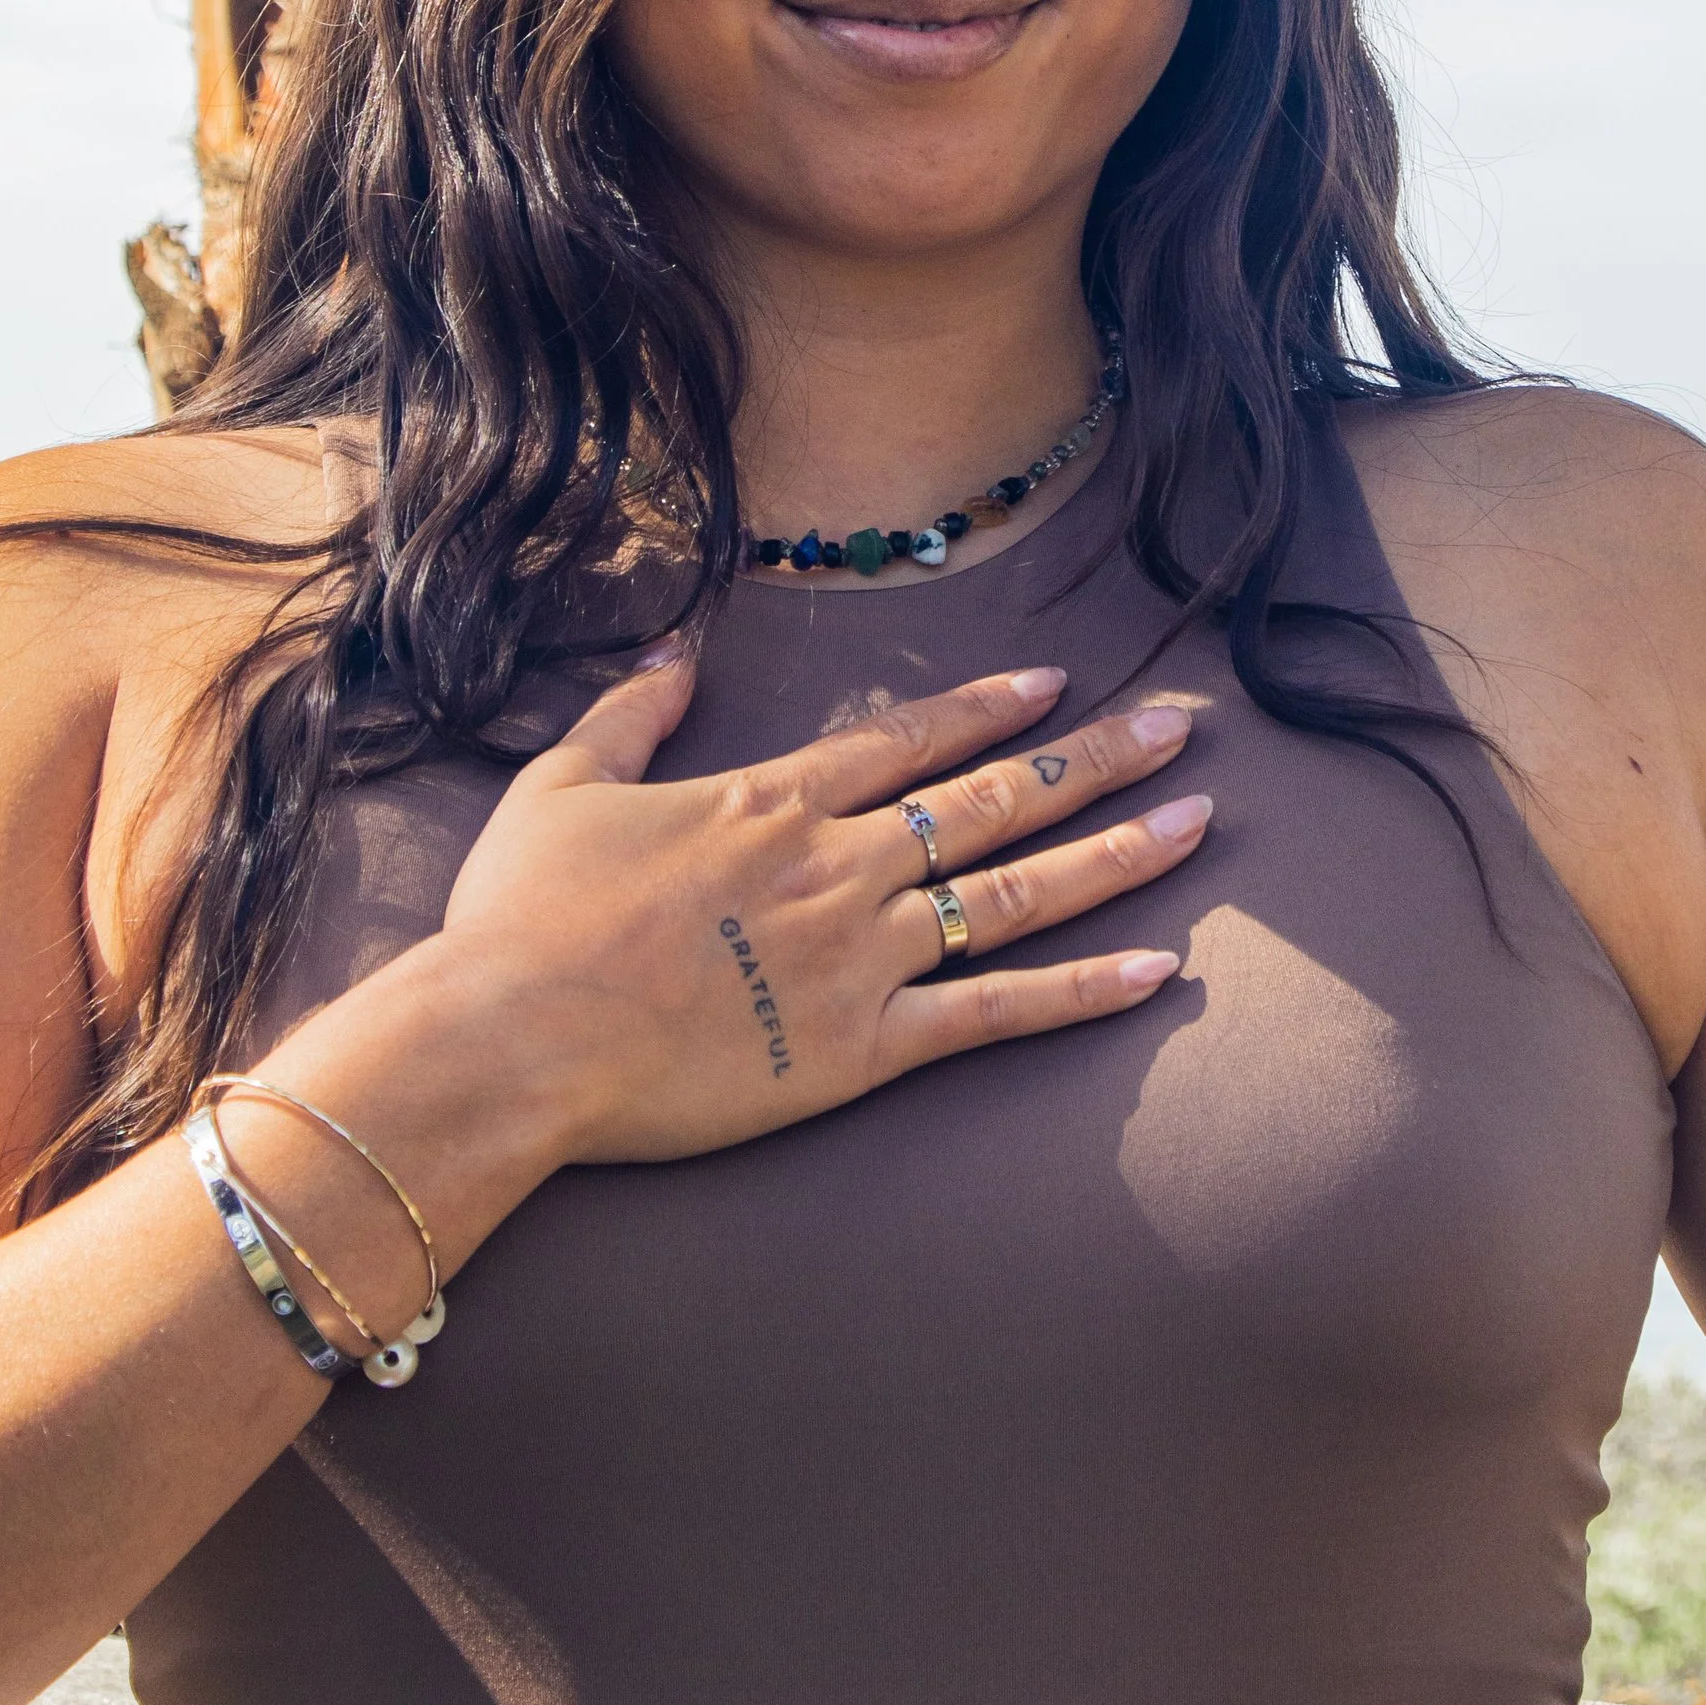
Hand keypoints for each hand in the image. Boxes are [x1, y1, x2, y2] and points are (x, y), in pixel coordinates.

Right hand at [270, 655, 1206, 1204]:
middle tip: (1181, 729)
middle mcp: (838, 865)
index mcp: (771, 802)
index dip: (987, 710)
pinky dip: (1080, 994)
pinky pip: (995, 1016)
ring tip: (1196, 823)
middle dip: (1093, 758)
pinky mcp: (861, 1049)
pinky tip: (1159, 972)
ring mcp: (860, 956)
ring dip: (1113, 855)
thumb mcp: (558, 786)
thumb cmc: (518, 919)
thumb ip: (628, 715)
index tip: (1058, 685)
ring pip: (1014, 893)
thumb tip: (676, 655)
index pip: (908, 741)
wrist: (510, 1037)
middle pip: (992, 798)